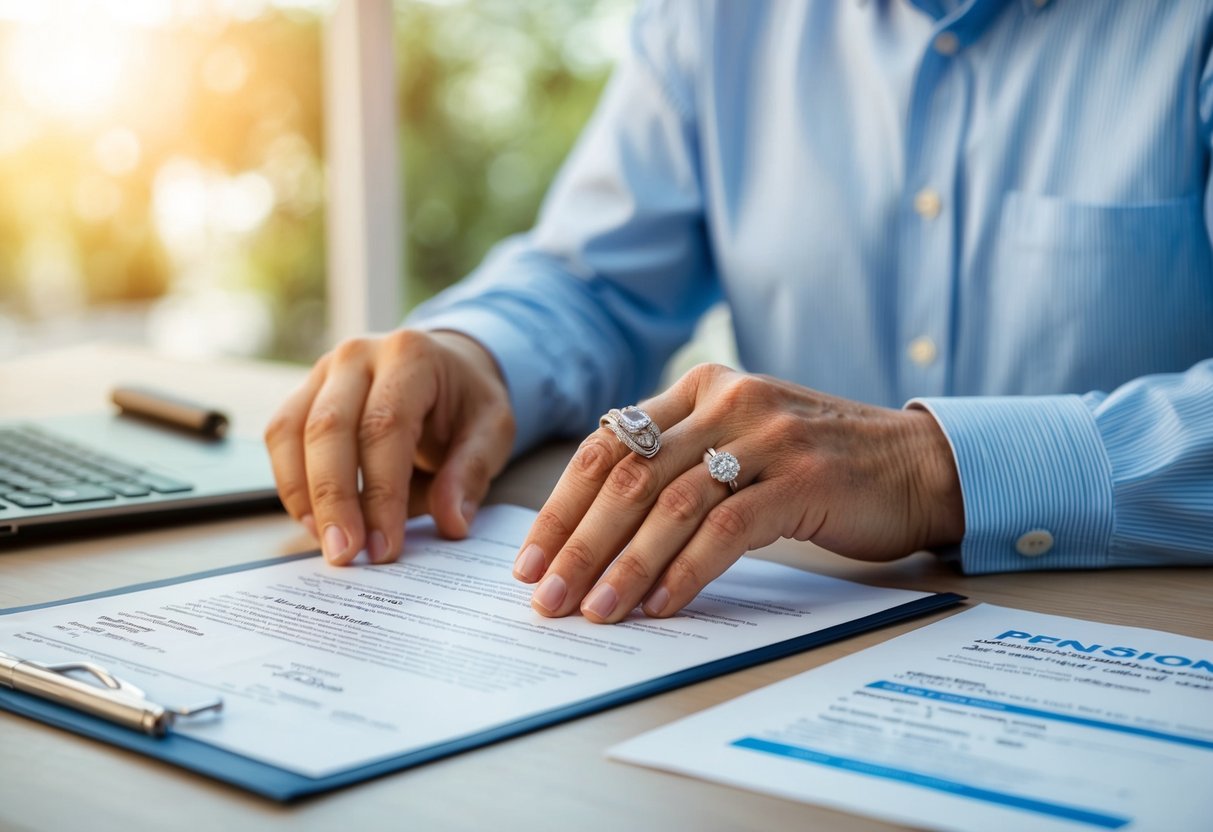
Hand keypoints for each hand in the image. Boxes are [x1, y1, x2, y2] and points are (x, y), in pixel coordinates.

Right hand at [264, 330, 514, 563]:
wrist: (449, 366)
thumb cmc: (467, 401)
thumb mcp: (492, 430)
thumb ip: (470, 473)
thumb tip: (451, 522)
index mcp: (410, 355)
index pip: (385, 427)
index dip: (381, 493)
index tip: (384, 547)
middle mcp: (358, 355)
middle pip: (328, 428)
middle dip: (334, 500)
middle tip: (344, 554)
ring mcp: (323, 371)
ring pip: (291, 432)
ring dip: (304, 496)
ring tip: (329, 543)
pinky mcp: (304, 393)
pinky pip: (281, 438)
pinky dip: (291, 484)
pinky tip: (315, 521)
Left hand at [512, 363, 962, 622]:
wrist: (918, 464)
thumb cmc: (819, 465)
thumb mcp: (741, 441)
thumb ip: (680, 460)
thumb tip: (598, 527)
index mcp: (701, 389)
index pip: (606, 445)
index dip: (561, 506)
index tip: (530, 559)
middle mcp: (728, 402)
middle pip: (628, 476)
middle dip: (578, 543)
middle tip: (547, 598)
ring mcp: (768, 438)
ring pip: (671, 505)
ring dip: (624, 566)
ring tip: (595, 612)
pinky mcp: (804, 480)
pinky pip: (727, 529)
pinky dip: (686, 571)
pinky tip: (661, 605)